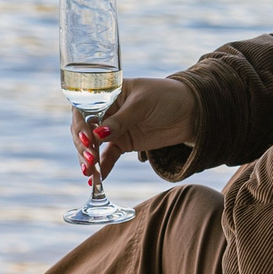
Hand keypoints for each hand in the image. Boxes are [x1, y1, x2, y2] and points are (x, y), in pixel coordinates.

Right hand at [72, 76, 196, 182]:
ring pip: (93, 145)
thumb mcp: (142, 104)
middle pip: (84, 129)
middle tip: (89, 159)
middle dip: (83, 145)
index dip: (80, 125)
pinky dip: (102, 168)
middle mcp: (106, 111)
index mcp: (107, 94)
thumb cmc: (167, 97)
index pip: (84, 109)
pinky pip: (108, 157)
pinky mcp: (124, 144)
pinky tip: (96, 180)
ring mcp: (114, 128)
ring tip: (89, 173)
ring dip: (88, 159)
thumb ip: (121, 120)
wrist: (192, 113)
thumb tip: (98, 135)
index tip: (86, 139)